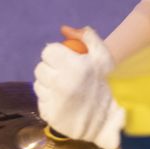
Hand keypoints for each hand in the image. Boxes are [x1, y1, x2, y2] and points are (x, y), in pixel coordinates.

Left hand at [32, 25, 122, 148]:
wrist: (111, 119)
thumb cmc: (107, 84)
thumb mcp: (103, 57)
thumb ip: (86, 37)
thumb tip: (64, 29)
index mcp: (73, 66)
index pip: (48, 51)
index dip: (55, 54)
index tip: (64, 60)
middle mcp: (60, 83)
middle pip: (40, 68)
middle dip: (50, 69)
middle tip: (65, 75)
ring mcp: (54, 101)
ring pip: (38, 85)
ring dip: (48, 85)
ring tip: (65, 89)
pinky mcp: (49, 115)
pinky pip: (41, 101)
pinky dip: (49, 100)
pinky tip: (64, 102)